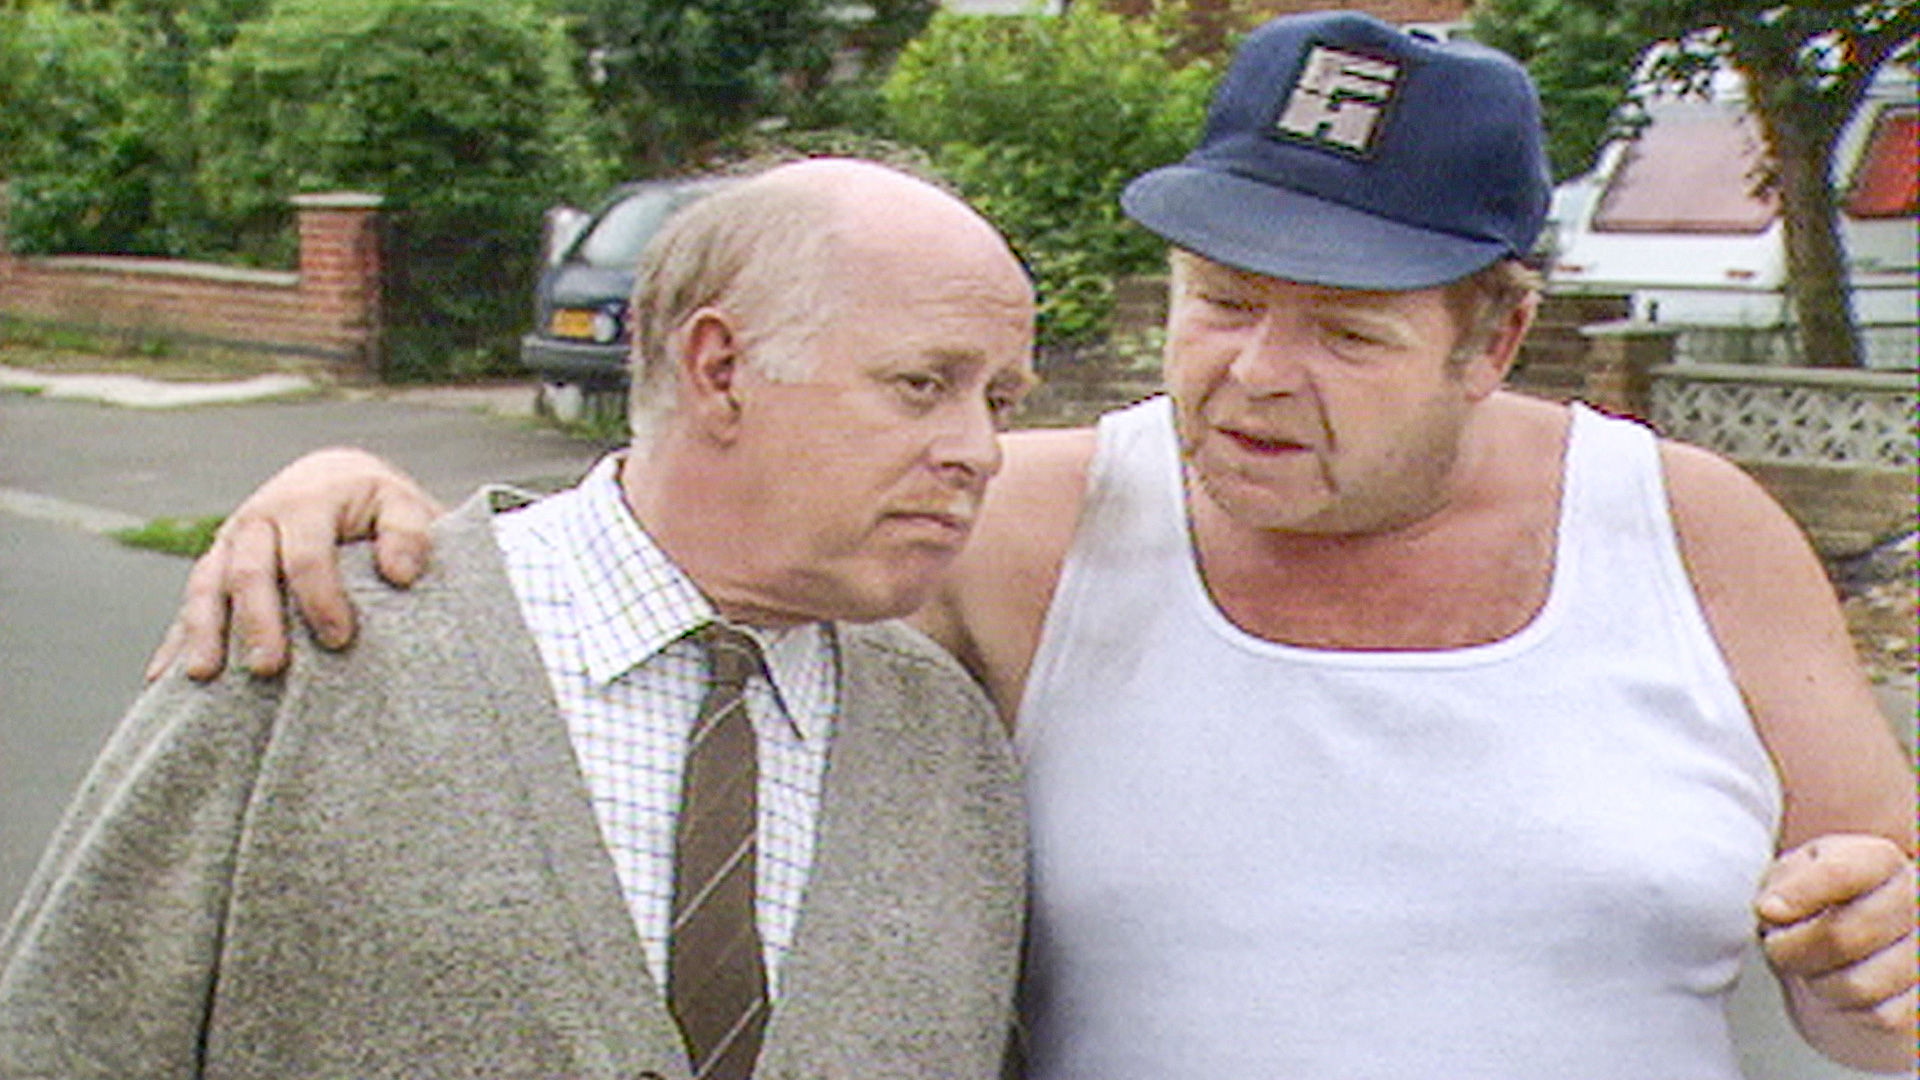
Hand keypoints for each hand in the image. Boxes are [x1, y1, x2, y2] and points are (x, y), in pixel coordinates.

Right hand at [145, 448, 443, 681]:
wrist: (334, 481)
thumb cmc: (375, 505)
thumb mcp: (402, 504)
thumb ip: (409, 532)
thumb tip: (400, 573)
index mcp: (305, 501)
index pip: (306, 554)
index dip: (321, 597)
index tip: (340, 638)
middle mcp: (259, 519)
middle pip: (249, 572)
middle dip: (257, 621)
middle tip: (269, 668)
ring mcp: (229, 542)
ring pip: (206, 585)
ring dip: (203, 630)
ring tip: (203, 675)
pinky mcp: (214, 566)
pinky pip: (190, 603)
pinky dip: (175, 638)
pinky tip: (162, 677)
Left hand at [1757, 834, 1916, 1036]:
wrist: (1855, 932)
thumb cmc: (1819, 896)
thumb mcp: (1797, 871)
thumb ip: (1784, 882)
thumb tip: (1772, 910)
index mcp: (1879, 859)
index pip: (1840, 873)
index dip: (1799, 895)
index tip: (1766, 910)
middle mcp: (1915, 900)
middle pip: (1842, 936)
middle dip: (1792, 949)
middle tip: (1776, 947)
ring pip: (1859, 985)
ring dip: (1817, 982)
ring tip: (1810, 965)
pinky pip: (1880, 1016)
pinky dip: (1848, 1008)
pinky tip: (1840, 985)